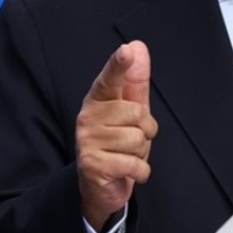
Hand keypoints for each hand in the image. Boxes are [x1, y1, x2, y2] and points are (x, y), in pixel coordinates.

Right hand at [76, 41, 157, 231]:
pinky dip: (140, 171)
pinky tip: (127, 171)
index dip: (119, 65)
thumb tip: (137, 46)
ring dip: (141, 153)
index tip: (126, 52)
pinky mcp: (92, 165)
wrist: (102, 186)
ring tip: (125, 155)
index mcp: (98, 99)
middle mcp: (88, 117)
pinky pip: (135, 163)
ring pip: (138, 139)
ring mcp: (87, 141)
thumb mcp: (131, 112)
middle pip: (138, 113)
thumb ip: (135, 81)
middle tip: (131, 140)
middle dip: (145, 130)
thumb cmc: (118, 143)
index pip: (110, 79)